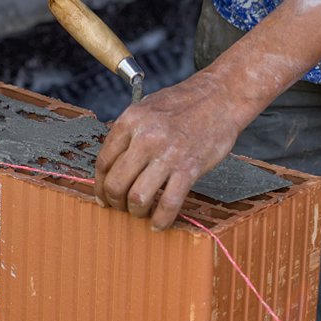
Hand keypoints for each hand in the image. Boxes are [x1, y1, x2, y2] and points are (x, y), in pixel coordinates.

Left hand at [94, 71, 243, 229]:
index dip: (99, 185)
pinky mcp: (189, 168)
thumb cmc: (184, 103)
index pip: (103, 162)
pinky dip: (161, 220)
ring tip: (140, 212)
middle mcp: (146, 138)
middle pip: (116, 183)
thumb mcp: (147, 108)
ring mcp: (168, 154)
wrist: (221, 97)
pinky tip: (159, 223)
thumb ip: (129, 133)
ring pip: (138, 198)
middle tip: (120, 207)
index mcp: (131, 121)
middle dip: (114, 202)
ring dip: (135, 212)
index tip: (103, 196)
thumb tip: (113, 164)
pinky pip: (168, 203)